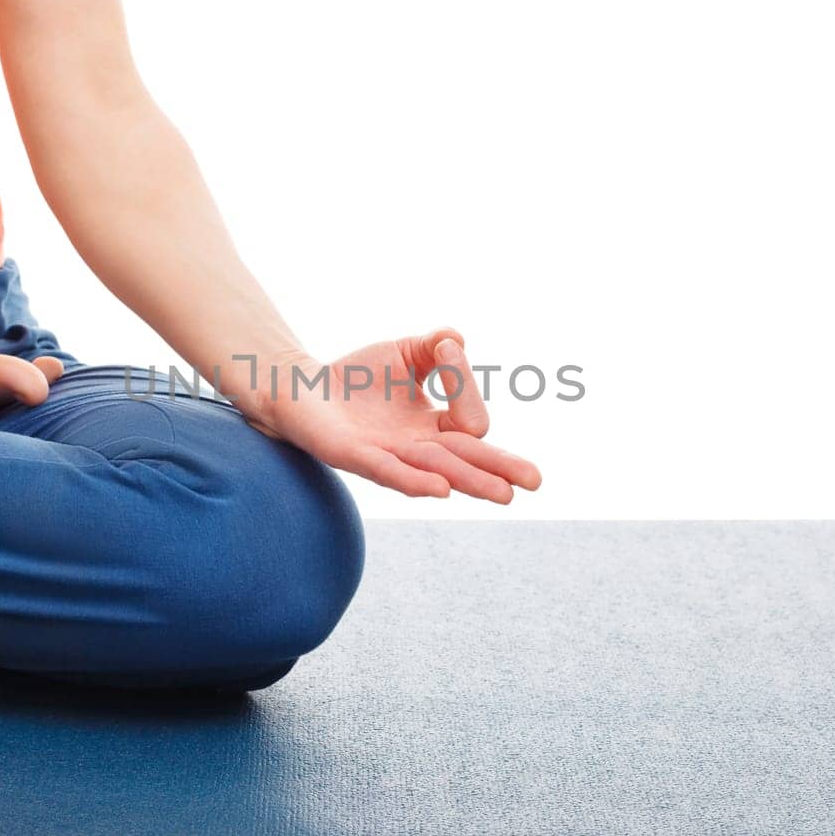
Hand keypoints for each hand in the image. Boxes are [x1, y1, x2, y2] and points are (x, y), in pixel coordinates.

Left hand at [241, 329, 541, 502]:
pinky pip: (390, 472)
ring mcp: (389, 457)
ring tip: (503, 495)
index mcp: (433, 429)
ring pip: (437, 471)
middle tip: (533, 482)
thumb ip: (437, 346)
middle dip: (500, 469)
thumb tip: (457, 341)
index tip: (447, 351)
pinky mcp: (356, 458)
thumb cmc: (357, 377)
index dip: (466, 385)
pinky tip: (439, 489)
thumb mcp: (406, 352)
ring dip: (470, 481)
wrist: (301, 388)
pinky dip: (415, 480)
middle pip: (467, 461)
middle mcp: (417, 449)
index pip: (470, 421)